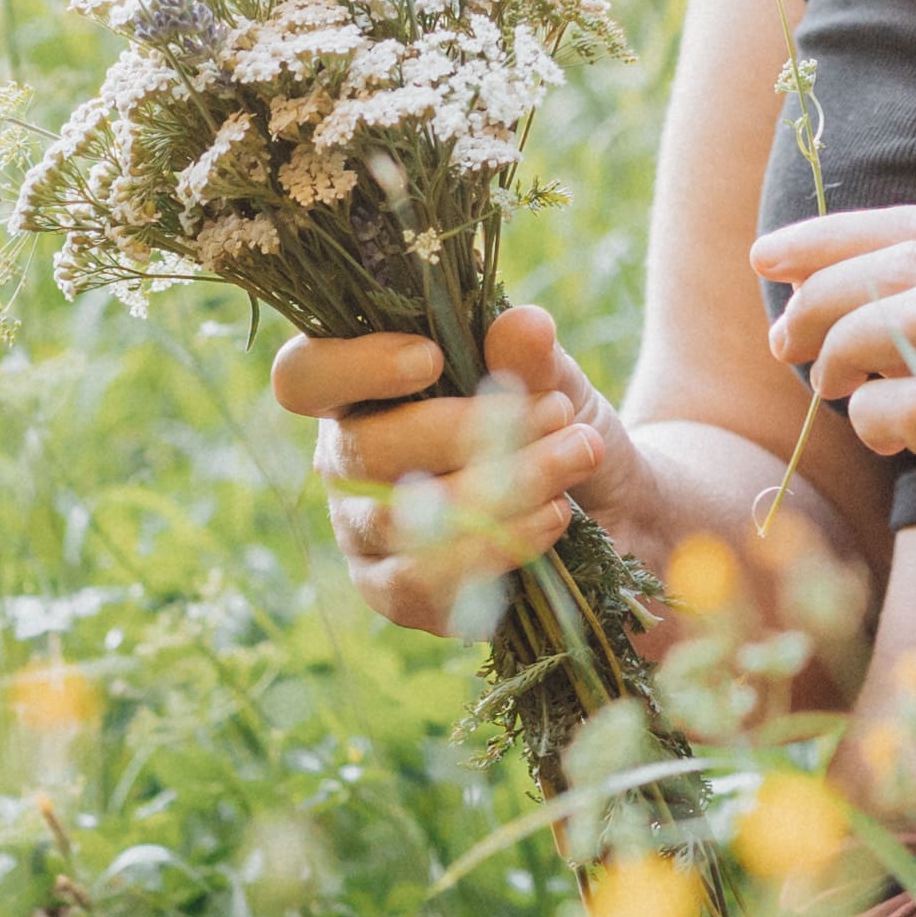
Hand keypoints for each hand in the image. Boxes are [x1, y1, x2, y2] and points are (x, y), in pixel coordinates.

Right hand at [269, 305, 642, 640]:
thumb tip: (523, 324)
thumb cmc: (557, 428)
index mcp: (360, 389)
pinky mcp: (394, 591)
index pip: (305, 376)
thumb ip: (530, 356)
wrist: (610, 510)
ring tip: (572, 459)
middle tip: (554, 412)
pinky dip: (497, 546)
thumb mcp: (554, 380)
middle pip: (360, 452)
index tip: (431, 359)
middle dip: (464, 432)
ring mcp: (363, 533)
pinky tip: (551, 518)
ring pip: (400, 519)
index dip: (355, 367)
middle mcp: (346, 460)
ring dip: (499, 488)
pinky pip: (425, 582)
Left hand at [754, 202, 915, 478]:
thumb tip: (823, 276)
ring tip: (825, 383)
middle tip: (784, 333)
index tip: (774, 255)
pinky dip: (869, 414)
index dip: (846, 232)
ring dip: (843, 340)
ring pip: (914, 315)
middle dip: (827, 287)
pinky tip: (874, 438)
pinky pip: (911, 404)